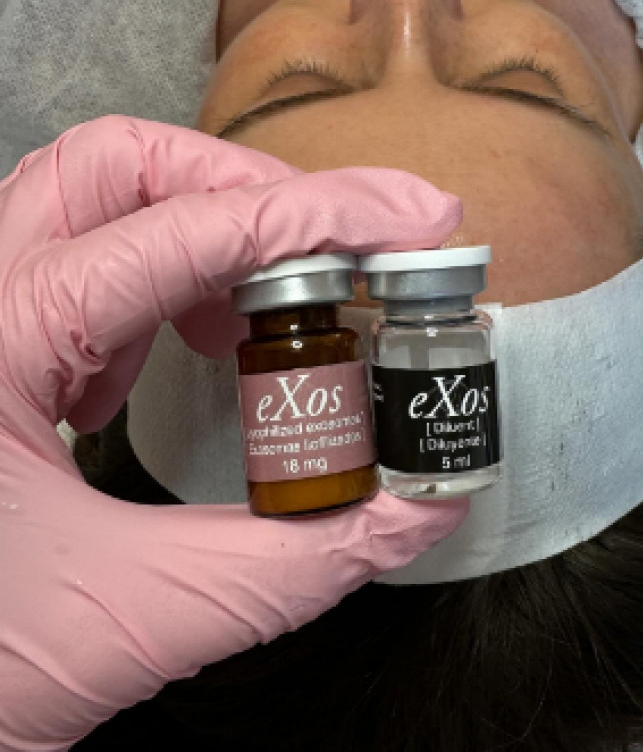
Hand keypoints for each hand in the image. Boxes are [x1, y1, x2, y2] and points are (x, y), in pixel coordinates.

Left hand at [0, 115, 466, 750]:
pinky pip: (86, 260)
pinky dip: (167, 275)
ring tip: (276, 302)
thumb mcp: (132, 617)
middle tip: (338, 243)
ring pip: (97, 199)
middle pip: (115, 165)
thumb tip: (416, 510)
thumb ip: (293, 563)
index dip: (314, 216)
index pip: (180, 234)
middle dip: (245, 185)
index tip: (408, 218)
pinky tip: (200, 339)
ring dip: (208, 226)